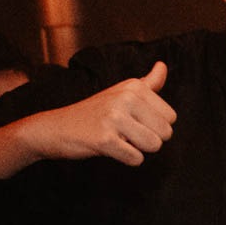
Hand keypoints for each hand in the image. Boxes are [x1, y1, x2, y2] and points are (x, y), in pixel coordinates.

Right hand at [0, 62, 174, 178]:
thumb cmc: (94, 113)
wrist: (54, 128)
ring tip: (118, 139)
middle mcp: (125, 98)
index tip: (132, 120)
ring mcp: (114, 117)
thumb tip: (163, 65)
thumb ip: (147, 83)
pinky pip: (136, 158)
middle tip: (124, 132)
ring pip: (154, 146)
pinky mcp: (104, 138)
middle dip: (149, 139)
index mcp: (134, 87)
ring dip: (138, 149)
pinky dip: (126, 159)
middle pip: (166, 133)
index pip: (171, 117)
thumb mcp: (121, 92)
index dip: (154, 125)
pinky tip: (109, 148)